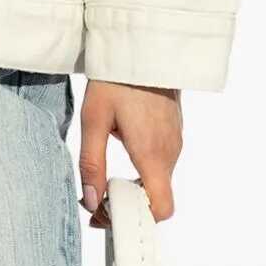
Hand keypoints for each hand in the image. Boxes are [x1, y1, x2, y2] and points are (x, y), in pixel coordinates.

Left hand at [79, 82, 183, 228]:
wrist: (143, 47)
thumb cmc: (117, 80)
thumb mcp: (93, 122)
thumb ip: (92, 164)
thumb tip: (91, 201)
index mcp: (152, 154)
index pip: (160, 208)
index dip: (135, 218)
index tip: (109, 213)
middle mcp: (169, 152)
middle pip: (157, 199)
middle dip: (127, 206)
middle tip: (96, 200)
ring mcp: (175, 143)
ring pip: (158, 183)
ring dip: (133, 189)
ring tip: (104, 180)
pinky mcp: (173, 134)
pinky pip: (161, 165)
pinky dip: (142, 173)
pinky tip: (121, 156)